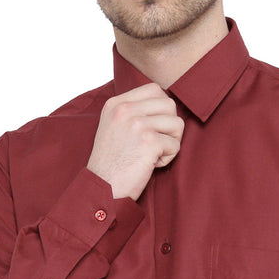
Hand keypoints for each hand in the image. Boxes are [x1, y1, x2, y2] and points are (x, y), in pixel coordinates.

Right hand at [87, 83, 184, 199]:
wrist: (102, 189)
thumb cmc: (110, 163)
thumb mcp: (112, 127)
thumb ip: (132, 111)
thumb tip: (165, 103)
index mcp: (116, 104)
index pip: (153, 89)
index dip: (161, 109)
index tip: (154, 127)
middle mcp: (125, 110)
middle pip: (169, 104)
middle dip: (170, 125)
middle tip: (157, 143)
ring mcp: (137, 125)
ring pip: (177, 123)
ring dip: (171, 141)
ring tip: (154, 154)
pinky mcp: (149, 142)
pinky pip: (175, 144)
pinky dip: (168, 158)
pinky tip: (151, 165)